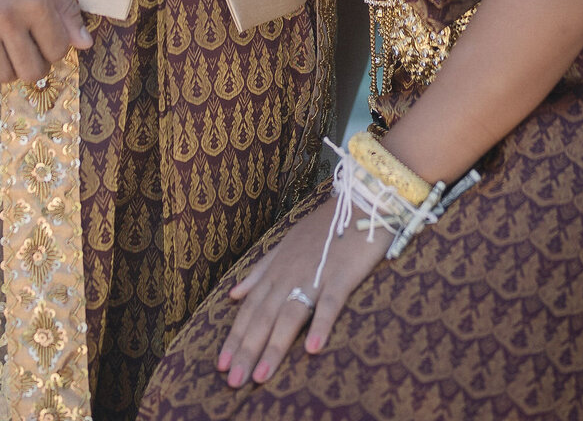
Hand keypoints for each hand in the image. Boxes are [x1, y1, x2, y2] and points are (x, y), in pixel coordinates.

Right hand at [0, 0, 91, 82]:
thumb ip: (65, 8)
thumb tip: (85, 44)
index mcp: (35, 1)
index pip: (57, 49)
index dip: (57, 48)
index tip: (49, 39)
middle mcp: (7, 17)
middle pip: (30, 70)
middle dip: (36, 65)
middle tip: (30, 50)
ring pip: (0, 75)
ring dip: (9, 67)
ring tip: (8, 50)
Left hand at [217, 196, 388, 387]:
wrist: (360, 202)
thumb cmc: (324, 227)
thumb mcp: (287, 244)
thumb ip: (261, 270)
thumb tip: (234, 293)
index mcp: (277, 268)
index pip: (250, 307)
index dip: (235, 336)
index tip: (221, 364)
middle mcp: (290, 273)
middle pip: (264, 316)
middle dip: (247, 349)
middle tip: (233, 381)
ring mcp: (315, 274)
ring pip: (290, 314)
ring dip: (275, 345)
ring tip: (261, 375)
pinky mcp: (342, 275)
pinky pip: (330, 302)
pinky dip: (321, 323)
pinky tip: (313, 348)